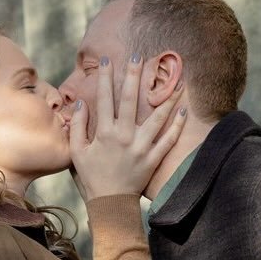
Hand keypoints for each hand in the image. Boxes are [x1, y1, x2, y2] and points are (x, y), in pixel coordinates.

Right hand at [68, 55, 187, 201]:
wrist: (110, 203)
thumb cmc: (91, 177)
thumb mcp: (77, 153)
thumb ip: (78, 127)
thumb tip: (81, 104)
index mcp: (104, 133)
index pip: (104, 99)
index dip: (105, 78)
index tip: (108, 60)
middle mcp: (124, 136)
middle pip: (129, 100)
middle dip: (133, 75)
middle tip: (139, 55)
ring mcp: (141, 147)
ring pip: (156, 117)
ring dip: (166, 97)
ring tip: (175, 79)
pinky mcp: (154, 158)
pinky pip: (169, 139)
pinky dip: (177, 125)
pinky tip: (183, 108)